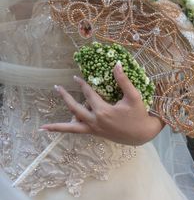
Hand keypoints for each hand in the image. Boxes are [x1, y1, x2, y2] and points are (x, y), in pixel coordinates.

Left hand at [40, 62, 164, 145]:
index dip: (81, 84)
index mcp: (103, 111)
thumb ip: (123, 80)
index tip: (74, 77)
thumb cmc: (138, 114)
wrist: (142, 134)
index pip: (89, 94)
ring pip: (72, 128)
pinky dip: (69, 131)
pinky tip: (62, 129)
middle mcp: (95, 121)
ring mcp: (94, 129)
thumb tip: (116, 64)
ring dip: (58, 126)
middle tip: (56, 88)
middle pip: (74, 108)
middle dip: (65, 97)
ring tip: (45, 127)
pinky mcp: (96, 134)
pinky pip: (79, 132)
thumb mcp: (133, 96)